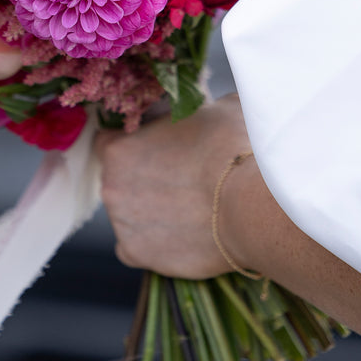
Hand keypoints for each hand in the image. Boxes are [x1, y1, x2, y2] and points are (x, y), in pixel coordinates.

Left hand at [95, 93, 252, 278]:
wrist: (252, 205)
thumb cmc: (233, 148)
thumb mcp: (214, 107)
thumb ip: (192, 108)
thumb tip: (205, 106)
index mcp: (119, 148)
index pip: (108, 142)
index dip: (133, 143)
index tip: (156, 147)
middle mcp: (111, 187)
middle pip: (118, 179)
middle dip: (142, 177)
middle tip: (180, 178)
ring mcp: (122, 224)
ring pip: (129, 214)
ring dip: (149, 210)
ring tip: (189, 208)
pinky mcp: (139, 255)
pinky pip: (135, 247)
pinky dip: (153, 243)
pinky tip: (179, 234)